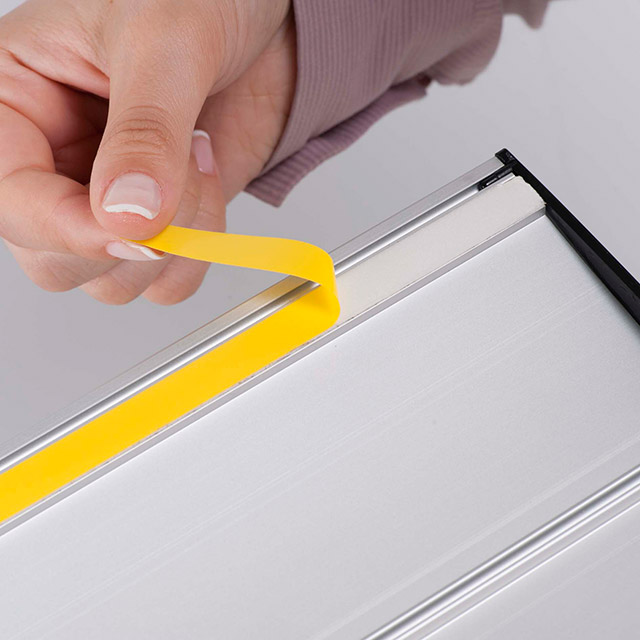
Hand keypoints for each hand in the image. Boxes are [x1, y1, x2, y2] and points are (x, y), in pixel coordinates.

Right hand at [0, 0, 294, 303]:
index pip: (10, 202)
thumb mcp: (163, 42)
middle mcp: (55, 164)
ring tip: (196, 158)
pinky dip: (198, 252)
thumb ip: (144, 132)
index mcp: (16, 104)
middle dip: (127, 240)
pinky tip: (207, 186)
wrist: (265, 22)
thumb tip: (126, 216)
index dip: (68, 229)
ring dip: (173, 240)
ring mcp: (110, 202)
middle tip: (176, 173)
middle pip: (55, 262)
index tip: (133, 226)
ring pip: (113, 281)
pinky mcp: (161, 223)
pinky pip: (166, 281)